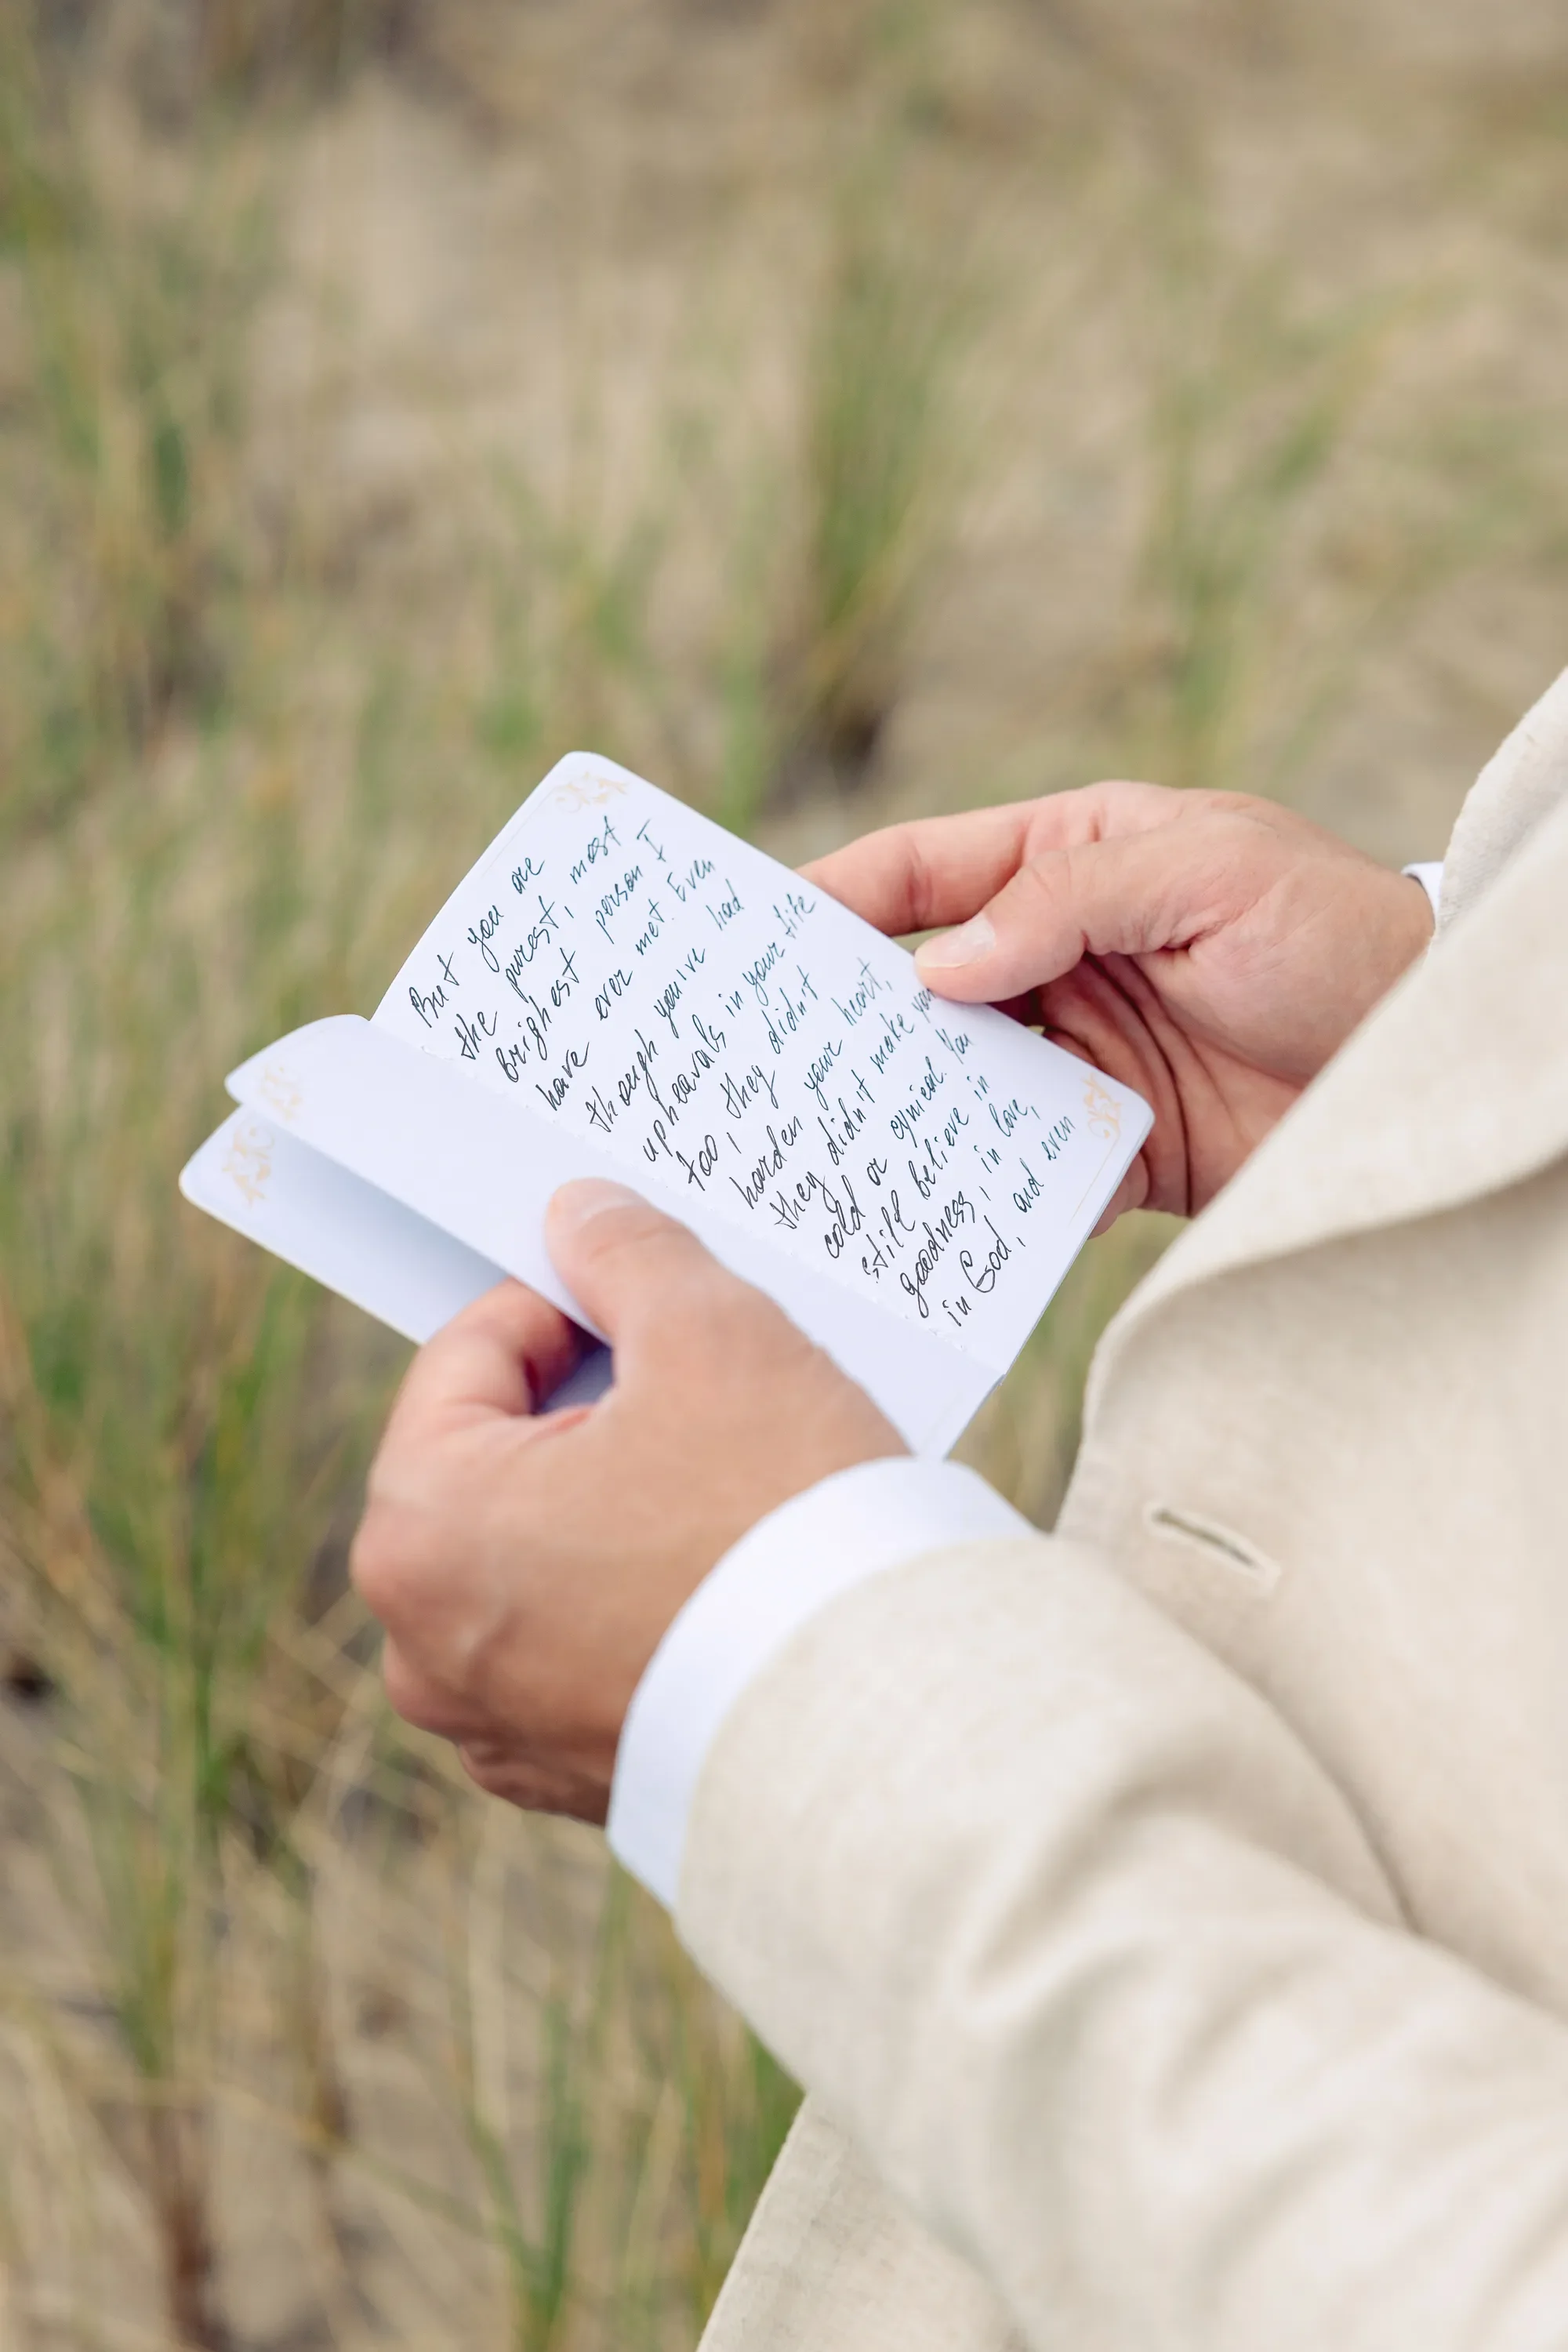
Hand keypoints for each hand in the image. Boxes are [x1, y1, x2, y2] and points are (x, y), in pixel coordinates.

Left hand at [349, 1181, 901, 1822]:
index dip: (562, 1301)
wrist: (883, 1721)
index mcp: (419, 1527)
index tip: (642, 1288)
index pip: (468, 1358)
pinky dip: (633, 1597)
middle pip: (495, 1462)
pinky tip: (721, 1566)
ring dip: (611, 1501)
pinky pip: (582, 1648)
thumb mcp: (712, 1335)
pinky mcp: (571, 1777)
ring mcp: (493, 1725)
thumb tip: (581, 1213)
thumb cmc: (778, 1518)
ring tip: (721, 1464)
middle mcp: (424, 1642)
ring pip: (538, 1558)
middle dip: (586, 1405)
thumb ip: (627, 1254)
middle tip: (691, 1370)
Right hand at [804, 782, 1433, 1220]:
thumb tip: (939, 968)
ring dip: (906, 1110)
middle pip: (924, 985)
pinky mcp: (1115, 1146)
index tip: (760, 937)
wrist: (1433, 1057)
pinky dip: (984, 1191)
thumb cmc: (1334, 932)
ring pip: (962, 1083)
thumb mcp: (1209, 872)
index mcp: (1071, 862)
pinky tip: (936, 1210)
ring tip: (829, 1143)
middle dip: (849, 1018)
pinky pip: (1027, 1172)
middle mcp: (1061, 958)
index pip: (926, 872)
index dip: (838, 898)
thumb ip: (1069, 901)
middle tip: (765, 1057)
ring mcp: (1082, 1054)